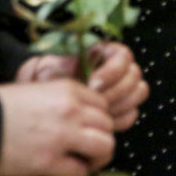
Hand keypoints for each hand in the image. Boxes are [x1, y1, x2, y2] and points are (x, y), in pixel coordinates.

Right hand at [0, 79, 114, 175]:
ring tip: (86, 162)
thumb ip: (61, 100)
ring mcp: (62, 136)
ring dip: (98, 157)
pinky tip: (66, 175)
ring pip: (104, 147)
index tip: (88, 128)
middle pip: (108, 125)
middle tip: (90, 148)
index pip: (103, 104)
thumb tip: (78, 116)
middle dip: (102, 138)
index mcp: (68, 90)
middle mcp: (71, 111)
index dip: (98, 118)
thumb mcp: (36, 91)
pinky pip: (79, 172)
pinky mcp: (48, 162)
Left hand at [15, 47, 148, 131]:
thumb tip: (78, 70)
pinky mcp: (122, 109)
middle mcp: (119, 69)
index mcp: (104, 53)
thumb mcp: (47, 70)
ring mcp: (123, 89)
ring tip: (97, 113)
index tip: (92, 84)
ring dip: (119, 104)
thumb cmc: (43, 83)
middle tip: (94, 102)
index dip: (111, 71)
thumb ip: (62, 67)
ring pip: (138, 93)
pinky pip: (131, 114)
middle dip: (115, 91)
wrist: (36, 105)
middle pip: (134, 75)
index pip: (123, 56)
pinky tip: (100, 122)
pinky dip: (119, 120)